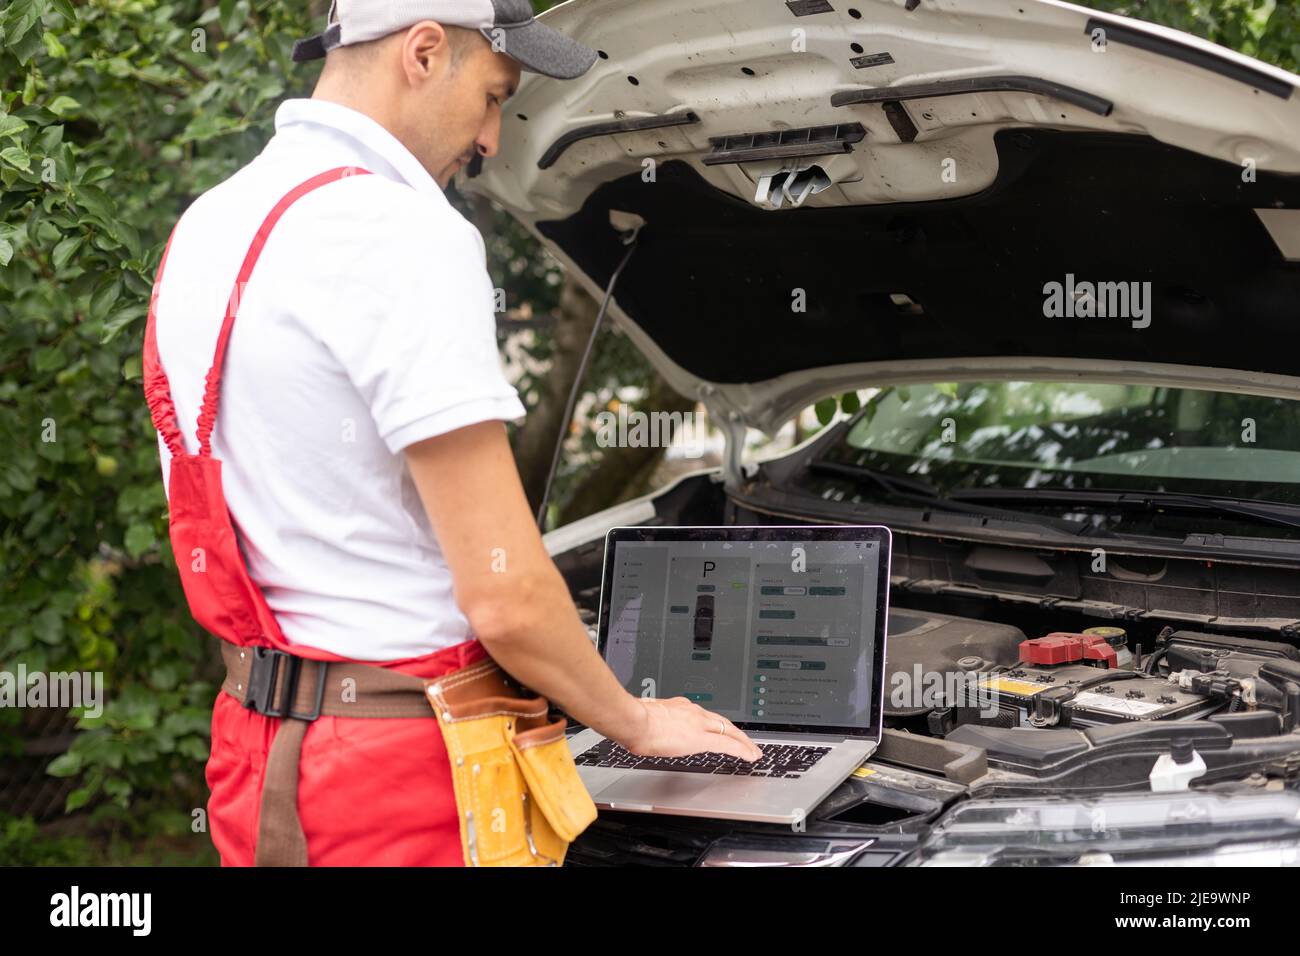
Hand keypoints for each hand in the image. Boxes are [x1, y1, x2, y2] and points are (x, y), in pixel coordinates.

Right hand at [618, 696, 762, 761]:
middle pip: (723, 722)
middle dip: (737, 733)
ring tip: (753, 751)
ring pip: (730, 731)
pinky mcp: (701, 738)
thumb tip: (649, 725)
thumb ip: (654, 720)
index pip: (706, 716)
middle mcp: (693, 712)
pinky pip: (728, 744)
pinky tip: (749, 756)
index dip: (718, 724)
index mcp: (680, 707)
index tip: (723, 730)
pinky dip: (742, 749)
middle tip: (747, 742)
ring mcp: (699, 723)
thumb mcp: (646, 716)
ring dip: (743, 741)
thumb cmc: (633, 720)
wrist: (633, 720)